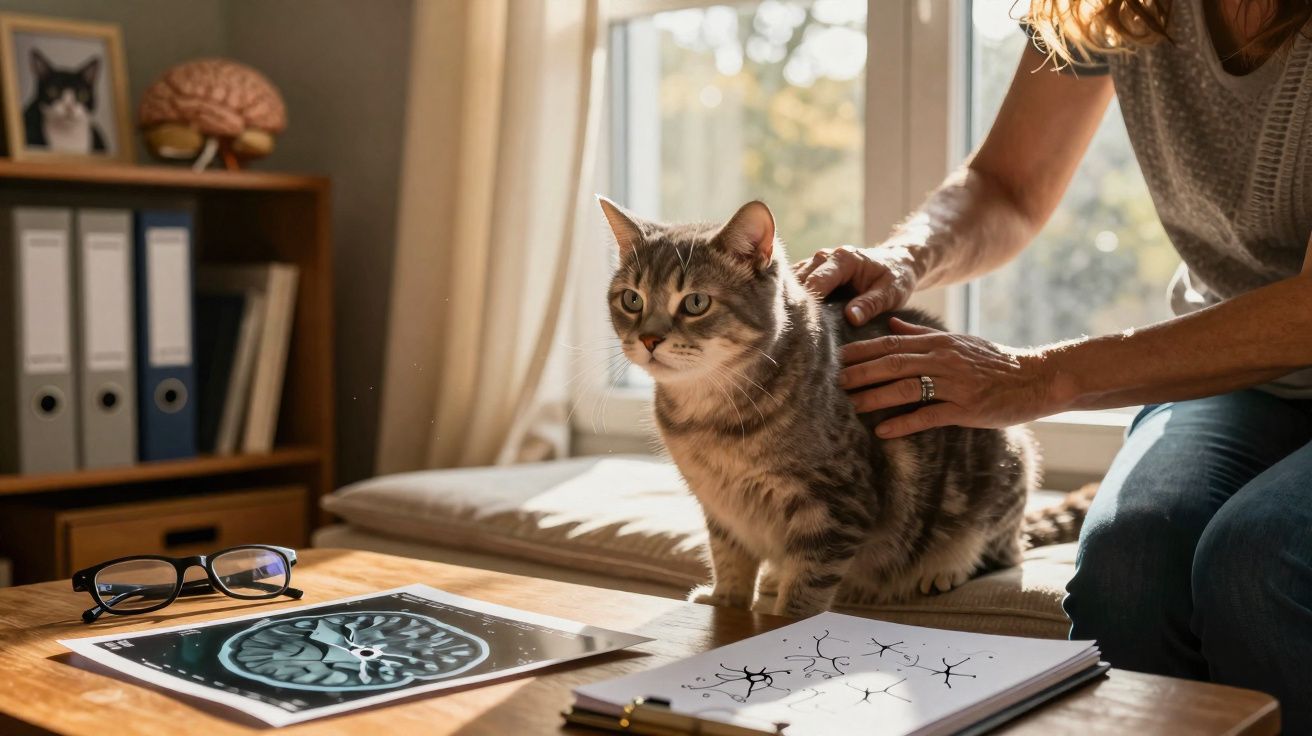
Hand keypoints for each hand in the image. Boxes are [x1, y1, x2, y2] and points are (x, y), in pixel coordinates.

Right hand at [793, 245, 918, 325]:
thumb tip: (851, 318)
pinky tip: (792, 321)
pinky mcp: (812, 271)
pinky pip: (795, 285)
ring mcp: (815, 263)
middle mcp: (824, 257)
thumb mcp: (892, 292)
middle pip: (798, 283)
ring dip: (790, 304)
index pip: (815, 283)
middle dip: (795, 307)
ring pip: (792, 283)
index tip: (805, 329)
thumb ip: (871, 304)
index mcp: (844, 259)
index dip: (807, 306)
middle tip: (793, 335)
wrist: (897, 261)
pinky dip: (793, 301)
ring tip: (789, 331)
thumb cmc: (897, 277)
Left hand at [838, 318, 1057, 436]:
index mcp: (939, 343)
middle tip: (835, 383)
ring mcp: (956, 384)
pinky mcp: (967, 409)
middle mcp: (944, 360)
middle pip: (893, 363)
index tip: (837, 357)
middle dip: (862, 372)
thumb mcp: (959, 342)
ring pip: (907, 388)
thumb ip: (923, 335)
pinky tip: (883, 431)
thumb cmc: (994, 362)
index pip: (892, 343)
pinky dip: (904, 422)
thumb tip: (892, 324)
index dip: (863, 350)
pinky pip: (929, 415)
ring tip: (852, 407)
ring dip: (876, 397)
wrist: (1037, 378)